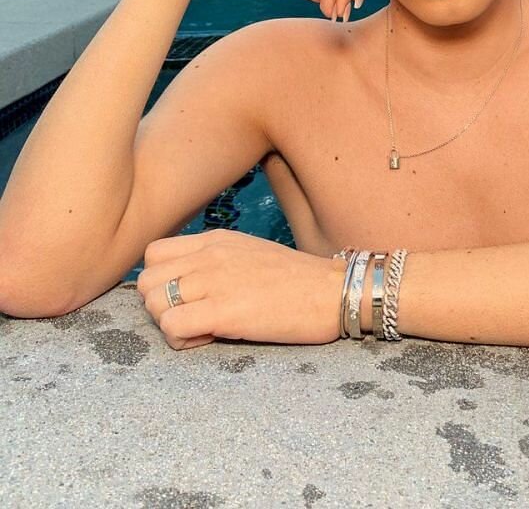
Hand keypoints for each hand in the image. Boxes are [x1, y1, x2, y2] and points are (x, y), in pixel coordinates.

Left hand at [136, 229, 346, 349]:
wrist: (330, 290)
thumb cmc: (295, 279)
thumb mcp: (248, 253)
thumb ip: (215, 261)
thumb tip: (188, 284)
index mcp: (215, 240)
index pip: (154, 254)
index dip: (160, 280)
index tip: (183, 297)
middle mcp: (208, 256)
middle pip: (146, 281)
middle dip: (160, 306)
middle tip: (190, 318)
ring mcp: (215, 281)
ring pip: (153, 303)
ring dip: (169, 324)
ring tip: (200, 331)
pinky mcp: (224, 311)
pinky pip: (172, 326)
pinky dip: (182, 340)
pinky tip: (209, 340)